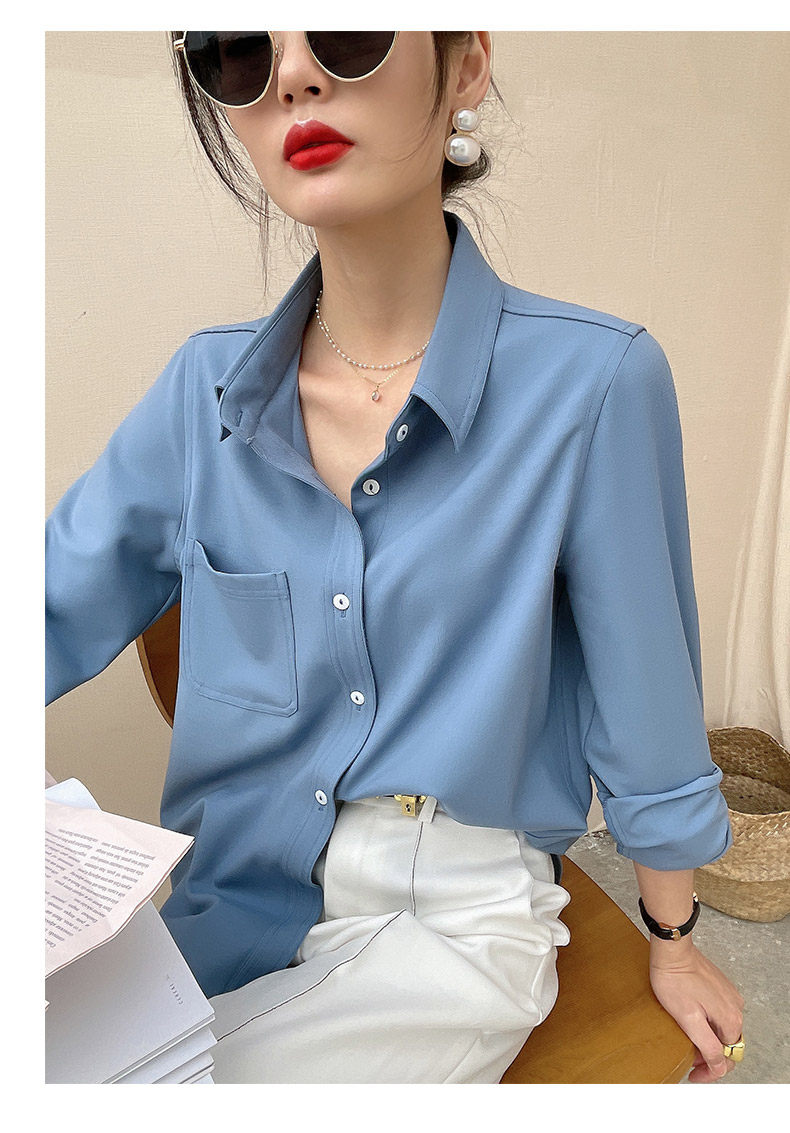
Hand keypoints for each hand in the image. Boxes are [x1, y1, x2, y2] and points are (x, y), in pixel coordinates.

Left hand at [648, 939, 744, 1082]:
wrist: (672, 950)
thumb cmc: (675, 980)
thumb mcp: (688, 1019)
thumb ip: (707, 1045)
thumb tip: (719, 1065)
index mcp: (730, 1019)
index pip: (728, 1058)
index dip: (710, 1071)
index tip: (694, 1074)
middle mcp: (735, 1008)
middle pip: (727, 1044)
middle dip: (709, 1056)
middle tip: (689, 1059)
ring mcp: (729, 996)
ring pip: (722, 1028)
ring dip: (708, 1039)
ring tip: (688, 1041)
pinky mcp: (720, 987)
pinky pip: (718, 1013)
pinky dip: (708, 1023)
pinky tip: (692, 1022)